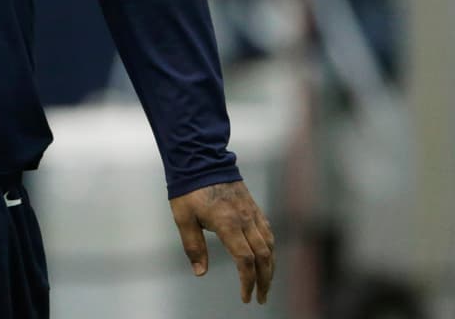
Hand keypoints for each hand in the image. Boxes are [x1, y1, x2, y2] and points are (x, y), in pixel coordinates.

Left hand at [170, 180, 274, 304]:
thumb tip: (200, 272)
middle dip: (264, 280)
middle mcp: (245, 219)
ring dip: (270, 266)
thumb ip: (193, 246)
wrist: (200, 157)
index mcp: (228, 223)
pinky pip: (268, 231)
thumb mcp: (183, 217)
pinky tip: (267, 256)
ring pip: (269, 244)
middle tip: (261, 297)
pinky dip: (270, 248)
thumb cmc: (188, 188)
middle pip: (263, 256)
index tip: (246, 297)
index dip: (248, 282)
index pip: (245, 260)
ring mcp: (251, 211)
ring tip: (266, 282)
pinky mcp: (252, 205)